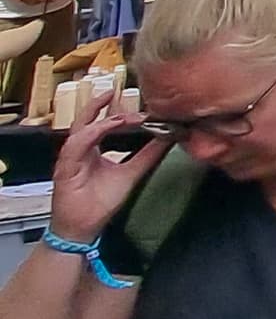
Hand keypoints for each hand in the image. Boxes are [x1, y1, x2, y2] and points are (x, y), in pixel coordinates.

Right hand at [49, 88, 165, 243]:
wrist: (83, 227)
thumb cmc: (100, 202)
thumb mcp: (131, 173)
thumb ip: (148, 155)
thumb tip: (168, 137)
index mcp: (91, 149)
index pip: (98, 122)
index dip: (113, 110)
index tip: (136, 105)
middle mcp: (78, 150)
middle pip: (84, 119)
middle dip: (99, 104)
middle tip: (115, 91)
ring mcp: (70, 158)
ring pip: (81, 129)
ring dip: (101, 119)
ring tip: (123, 116)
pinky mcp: (64, 169)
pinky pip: (75, 146)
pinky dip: (91, 134)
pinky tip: (107, 128)